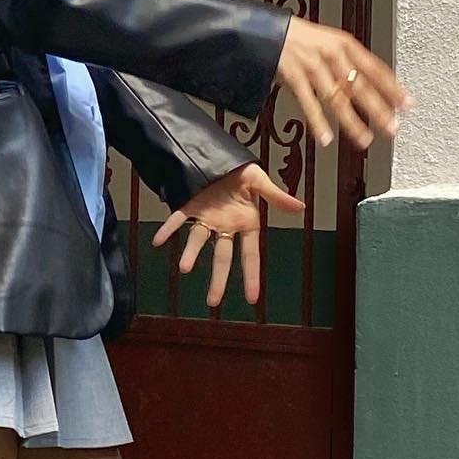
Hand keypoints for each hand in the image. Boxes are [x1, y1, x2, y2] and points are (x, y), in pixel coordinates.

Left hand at [152, 163, 304, 307]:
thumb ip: (276, 196)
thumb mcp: (260, 181)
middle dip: (218, 279)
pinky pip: (178, 218)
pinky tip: (157, 240)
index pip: (250, 255)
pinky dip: (168, 229)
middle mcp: (225, 226)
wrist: (219, 156)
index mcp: (246, 223)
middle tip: (213, 302)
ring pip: (198, 240)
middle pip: (222, 256)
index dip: (251, 276)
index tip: (251, 299)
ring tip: (184, 268)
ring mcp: (207, 218)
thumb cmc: (242, 171)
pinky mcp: (190, 206)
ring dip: (191, 253)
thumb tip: (301, 207)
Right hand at [274, 20, 410, 149]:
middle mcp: (333, 55)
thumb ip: (347, 62)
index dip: (393, 88)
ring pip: (338, 98)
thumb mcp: (329, 43)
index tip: (406, 105)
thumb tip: (367, 84)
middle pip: (361, 87)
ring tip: (364, 140)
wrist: (268, 30)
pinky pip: (309, 103)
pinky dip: (318, 122)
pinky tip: (325, 138)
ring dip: (352, 122)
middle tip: (392, 127)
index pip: (376, 69)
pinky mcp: (294, 76)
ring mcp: (313, 66)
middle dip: (378, 110)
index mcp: (345, 45)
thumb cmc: (298, 38)